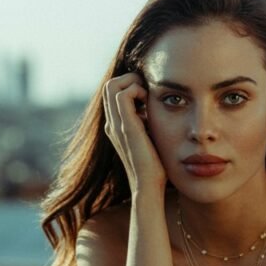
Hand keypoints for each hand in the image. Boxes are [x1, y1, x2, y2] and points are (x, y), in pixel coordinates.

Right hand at [103, 73, 166, 194]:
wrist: (149, 186)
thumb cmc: (154, 166)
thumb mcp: (150, 138)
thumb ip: (148, 123)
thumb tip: (156, 109)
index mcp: (116, 126)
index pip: (114, 93)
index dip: (131, 86)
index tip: (149, 95)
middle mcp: (112, 123)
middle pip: (110, 86)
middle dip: (131, 80)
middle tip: (149, 91)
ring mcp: (116, 124)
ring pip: (112, 86)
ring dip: (133, 83)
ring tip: (148, 96)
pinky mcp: (125, 127)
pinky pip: (122, 94)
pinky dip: (137, 90)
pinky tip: (149, 103)